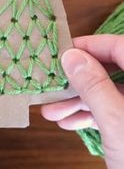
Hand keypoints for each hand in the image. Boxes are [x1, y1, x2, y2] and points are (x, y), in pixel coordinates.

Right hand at [41, 35, 123, 168]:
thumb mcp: (116, 123)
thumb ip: (94, 87)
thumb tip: (71, 56)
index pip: (121, 48)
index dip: (92, 45)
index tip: (64, 51)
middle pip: (110, 72)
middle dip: (79, 80)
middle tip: (53, 83)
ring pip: (108, 95)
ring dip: (78, 102)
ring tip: (50, 110)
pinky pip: (110, 114)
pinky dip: (89, 117)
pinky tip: (67, 123)